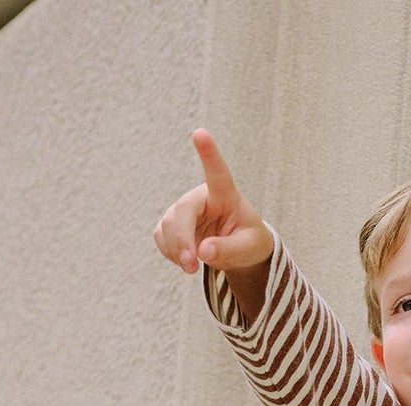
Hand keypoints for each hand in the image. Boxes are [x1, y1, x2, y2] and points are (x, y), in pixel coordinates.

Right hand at [154, 130, 272, 312]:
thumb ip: (229, 250)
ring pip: (168, 226)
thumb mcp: (248, 249)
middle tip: (191, 267)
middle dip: (182, 241)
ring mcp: (183, 209)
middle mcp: (201, 197)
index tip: (200, 133)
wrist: (238, 249)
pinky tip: (185, 260)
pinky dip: (170, 253)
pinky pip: (161, 237)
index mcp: (225, 194)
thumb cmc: (248, 242)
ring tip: (193, 267)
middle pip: (182, 211)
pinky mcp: (171, 224)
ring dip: (177, 251)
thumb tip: (202, 251)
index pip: (217, 172)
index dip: (208, 153)